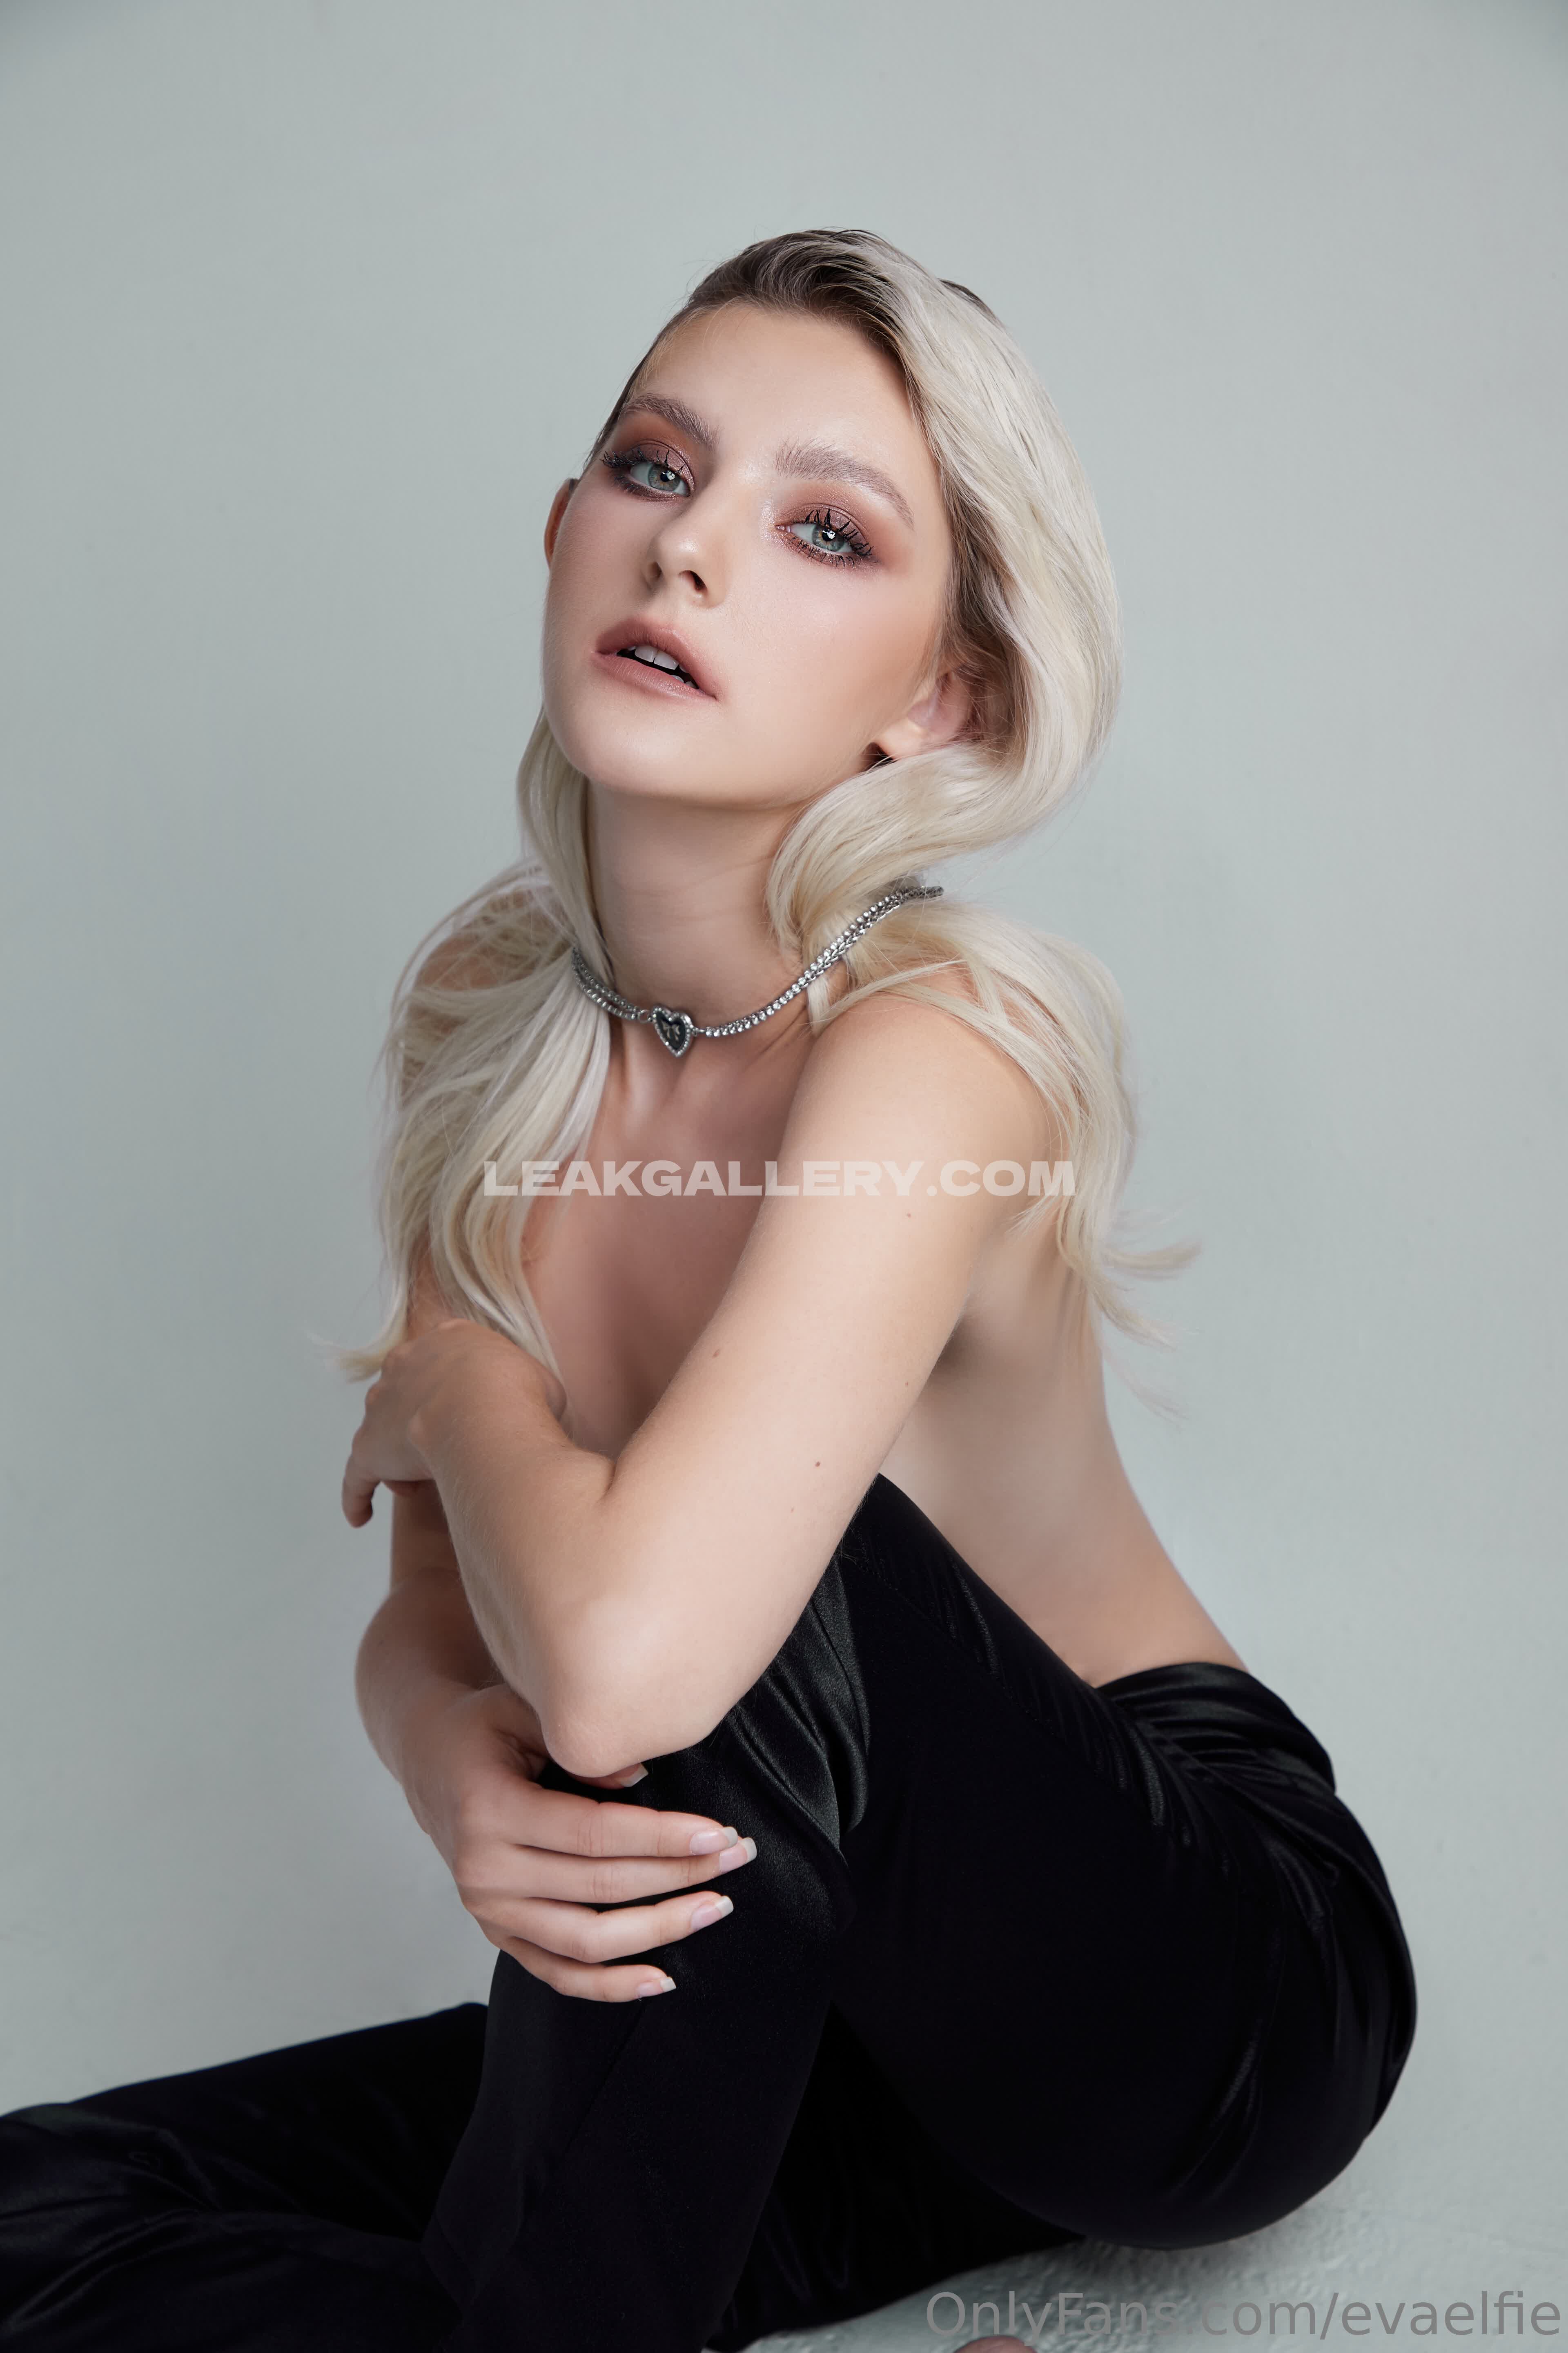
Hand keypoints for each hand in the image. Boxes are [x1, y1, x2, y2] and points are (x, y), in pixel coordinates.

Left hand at [340, 1320, 565, 1527]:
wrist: (485, 1407)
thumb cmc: (521, 1394)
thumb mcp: (539, 1380)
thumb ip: (523, 1391)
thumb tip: (530, 1414)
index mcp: (451, 1338)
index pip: (445, 1359)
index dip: (456, 1390)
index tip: (467, 1415)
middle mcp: (408, 1362)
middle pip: (406, 1391)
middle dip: (420, 1422)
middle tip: (444, 1450)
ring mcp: (382, 1403)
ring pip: (380, 1431)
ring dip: (396, 1458)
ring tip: (416, 1487)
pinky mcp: (368, 1446)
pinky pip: (356, 1475)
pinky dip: (356, 1495)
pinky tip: (359, 1517)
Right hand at [405, 1680, 755, 2001]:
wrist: (430, 1758)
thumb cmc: (487, 1726)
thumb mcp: (524, 1711)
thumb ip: (579, 1744)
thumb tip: (642, 1776)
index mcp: (490, 1810)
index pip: (593, 1834)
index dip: (660, 1836)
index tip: (717, 1833)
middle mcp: (484, 1871)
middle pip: (599, 1888)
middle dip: (677, 1875)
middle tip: (736, 1858)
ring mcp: (488, 1911)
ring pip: (586, 1941)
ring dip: (658, 1929)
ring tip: (716, 1907)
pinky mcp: (498, 1934)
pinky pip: (558, 1973)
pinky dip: (609, 1985)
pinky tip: (661, 1979)